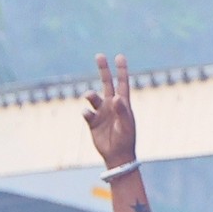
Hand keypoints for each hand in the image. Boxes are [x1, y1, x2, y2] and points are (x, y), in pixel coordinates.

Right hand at [84, 55, 138, 170]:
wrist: (117, 156)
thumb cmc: (126, 140)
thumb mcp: (126, 125)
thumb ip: (122, 111)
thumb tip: (117, 97)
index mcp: (123, 104)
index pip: (122, 83)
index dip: (121, 70)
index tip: (120, 56)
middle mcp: (111, 105)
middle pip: (106, 83)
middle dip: (103, 70)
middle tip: (99, 55)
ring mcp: (101, 113)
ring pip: (93, 97)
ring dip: (90, 95)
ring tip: (89, 96)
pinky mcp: (92, 122)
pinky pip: (86, 113)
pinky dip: (86, 112)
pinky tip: (88, 115)